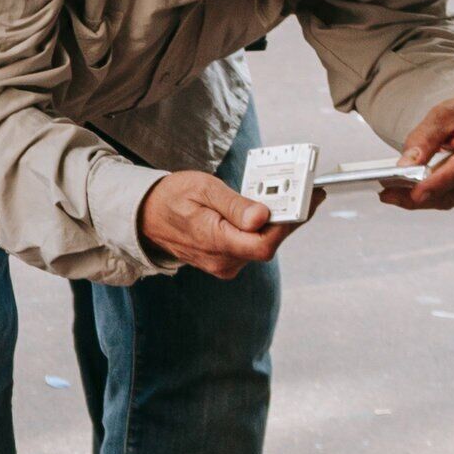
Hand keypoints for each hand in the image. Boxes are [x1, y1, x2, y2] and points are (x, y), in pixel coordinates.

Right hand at [139, 169, 289, 277]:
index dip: (289, 224)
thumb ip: (234, 205)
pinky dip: (262, 226)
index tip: (307, 201)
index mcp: (215, 241)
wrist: (146, 216)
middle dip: (287, 216)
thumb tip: (261, 217)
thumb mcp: (203, 189)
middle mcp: (223, 260)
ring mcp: (224, 263)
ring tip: (281, 194)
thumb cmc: (171, 198)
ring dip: (275, 220)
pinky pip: (252, 244)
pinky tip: (264, 209)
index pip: (264, 243)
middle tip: (304, 189)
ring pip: (262, 243)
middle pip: (268, 242)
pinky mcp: (226, 261)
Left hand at [386, 85, 453, 208]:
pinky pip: (453, 201)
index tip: (414, 194)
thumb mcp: (444, 113)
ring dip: (422, 200)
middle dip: (419, 196)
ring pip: (451, 200)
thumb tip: (406, 165)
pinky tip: (412, 193)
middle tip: (388, 194)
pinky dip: (432, 198)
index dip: (438, 183)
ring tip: (393, 193)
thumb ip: (425, 137)